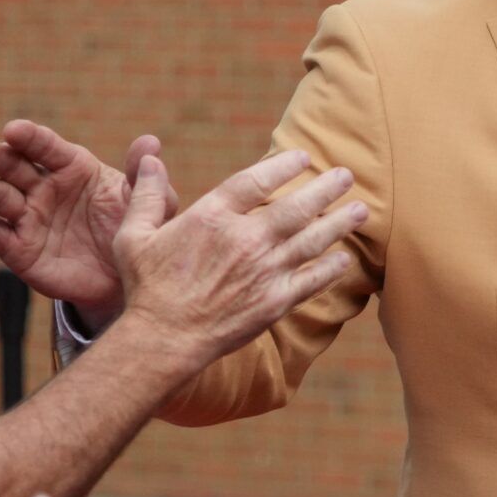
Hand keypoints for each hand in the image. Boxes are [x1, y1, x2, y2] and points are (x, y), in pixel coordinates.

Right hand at [0, 121, 172, 324]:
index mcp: (75, 168)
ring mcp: (28, 216)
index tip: (14, 129)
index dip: (31, 138)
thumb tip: (150, 143)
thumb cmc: (135, 231)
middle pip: (15, 167)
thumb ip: (143, 176)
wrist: (124, 280)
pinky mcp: (17, 247)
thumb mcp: (146, 204)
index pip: (49, 148)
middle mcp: (45, 187)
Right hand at [112, 152, 365, 371]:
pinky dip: (332, 268)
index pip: (257, 180)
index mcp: (212, 217)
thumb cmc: (147, 287)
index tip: (303, 158)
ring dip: (340, 223)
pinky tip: (345, 258)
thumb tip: (150, 157)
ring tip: (361, 209)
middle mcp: (245, 239)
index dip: (283, 165)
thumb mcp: (135, 235)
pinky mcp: (275, 301)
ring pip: (313, 240)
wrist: (163, 339)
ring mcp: (264, 270)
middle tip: (346, 175)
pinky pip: (313, 280)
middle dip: (325, 188)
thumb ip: (147, 194)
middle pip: (296, 206)